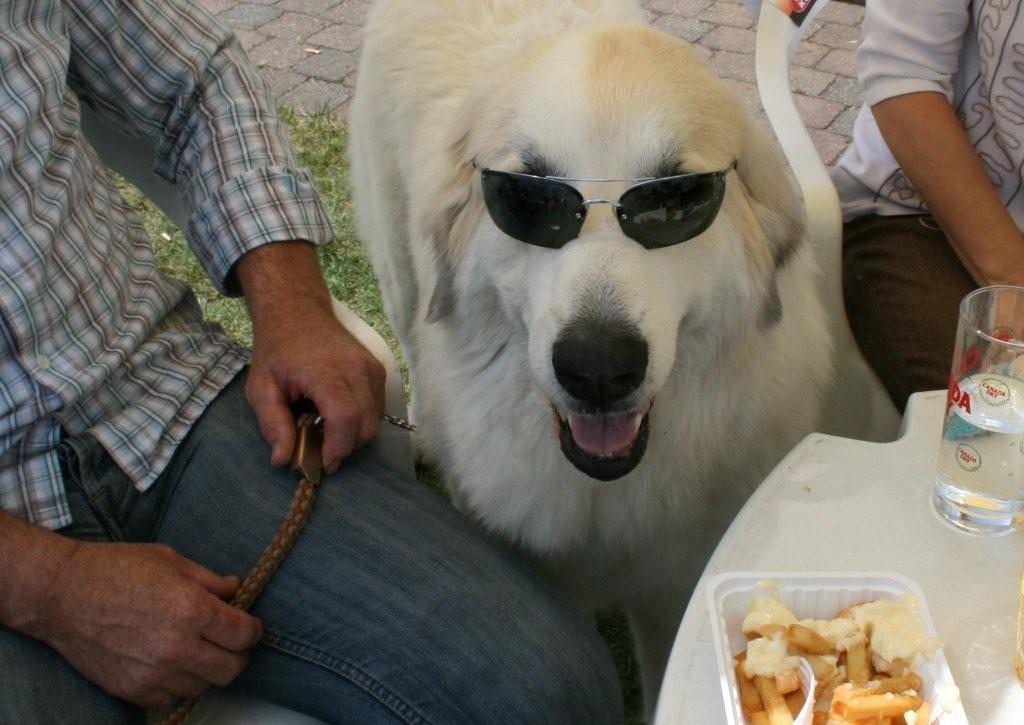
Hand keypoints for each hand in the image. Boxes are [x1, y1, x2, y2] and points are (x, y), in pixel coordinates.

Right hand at [30, 541, 261, 707]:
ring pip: (202, 686)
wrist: (61, 594)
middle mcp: (176, 646)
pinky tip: (167, 663)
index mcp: (191, 609)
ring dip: (205, 670)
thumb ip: (211, 580)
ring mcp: (152, 673)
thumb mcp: (172, 561)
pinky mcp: (131, 690)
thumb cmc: (115, 569)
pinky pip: (169, 698)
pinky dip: (174, 684)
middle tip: (228, 641)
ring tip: (194, 649)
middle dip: (237, 654)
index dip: (253, 630)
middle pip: (231, 669)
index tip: (249, 626)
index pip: (244, 635)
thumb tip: (237, 590)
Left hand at [246, 301, 385, 472]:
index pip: (345, 417)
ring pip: (375, 419)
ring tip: (327, 429)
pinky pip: (378, 407)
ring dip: (354, 435)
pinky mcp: (378, 369)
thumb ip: (273, 425)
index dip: (337, 448)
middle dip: (346, 447)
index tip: (322, 463)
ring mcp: (371, 367)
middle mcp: (356, 368)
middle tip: (321, 450)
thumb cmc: (277, 350)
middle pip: (366, 424)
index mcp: (325, 371)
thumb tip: (284, 461)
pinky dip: (361, 420)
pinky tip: (338, 414)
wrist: (297, 311)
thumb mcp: (261, 389)